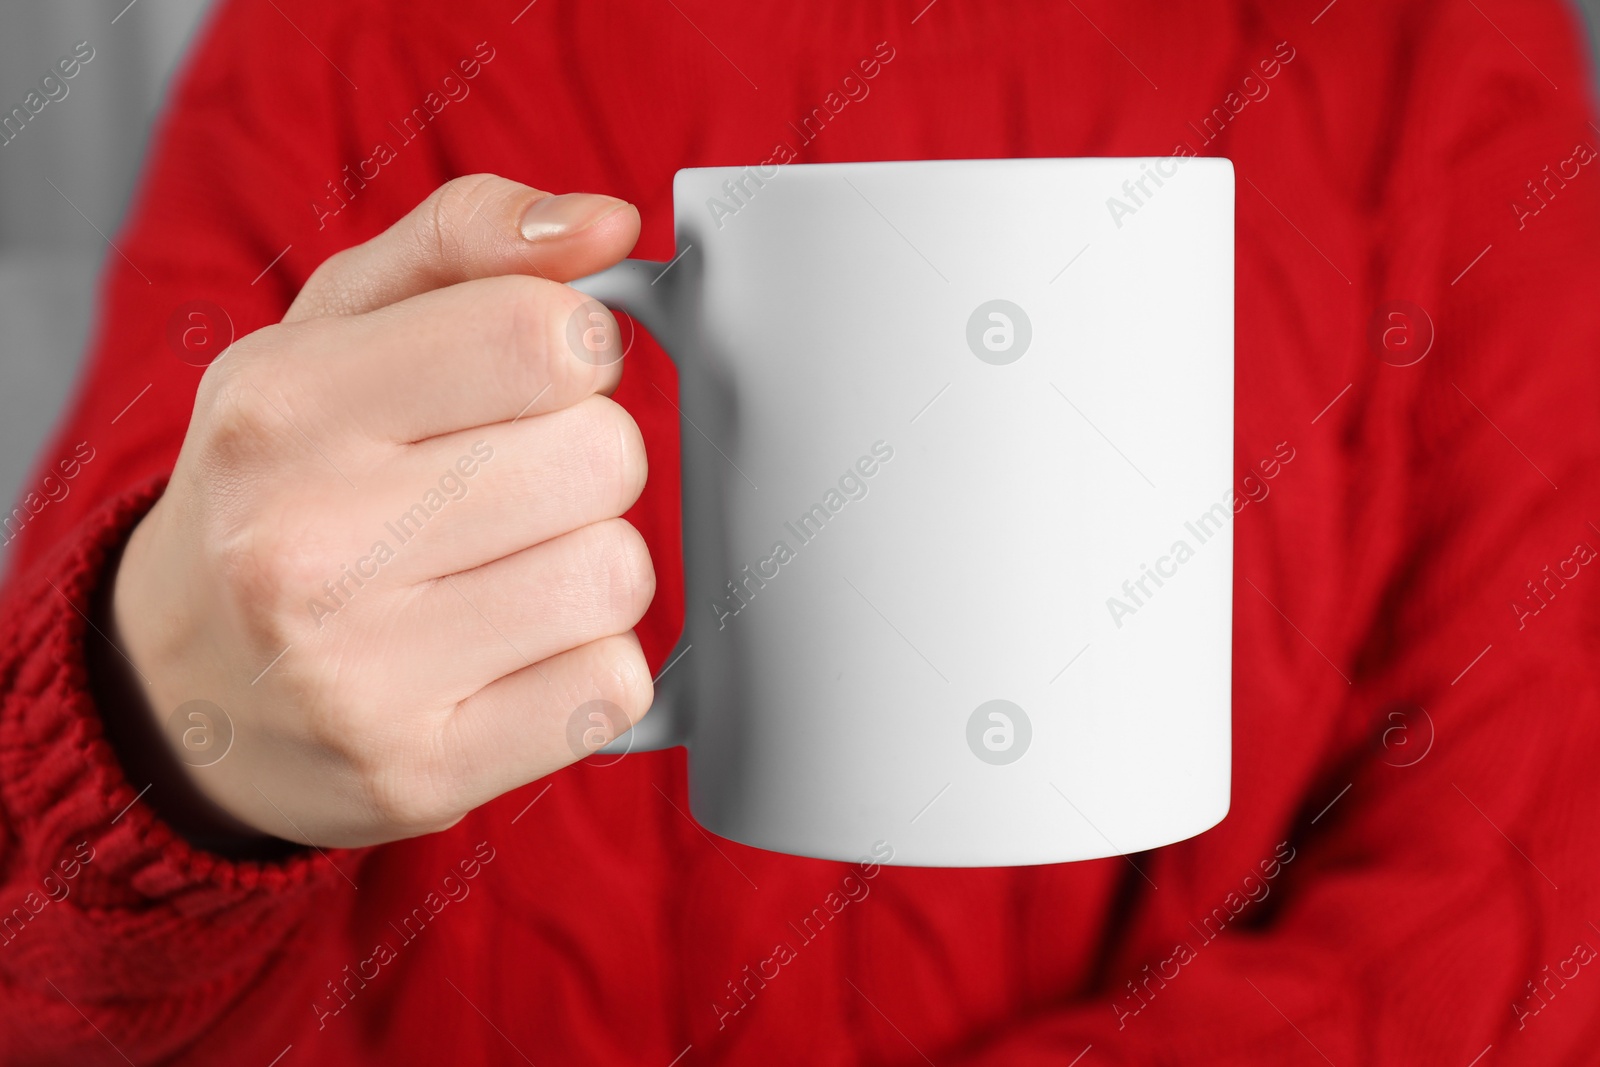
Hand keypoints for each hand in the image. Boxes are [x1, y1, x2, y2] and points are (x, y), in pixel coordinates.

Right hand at [106, 175, 655, 848]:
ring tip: (502, 571)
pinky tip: (514, 654)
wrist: (186, 687)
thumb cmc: (283, 480)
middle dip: (584, 457)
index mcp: (282, 408)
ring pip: (620, 575)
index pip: (541, 335)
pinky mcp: (422, 775)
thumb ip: (468, 241)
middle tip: (507, 484)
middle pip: (605, 457)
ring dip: (590, 564)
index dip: (577, 345)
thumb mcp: (331, 329)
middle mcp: (305, 549)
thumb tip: (608, 225)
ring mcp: (359, 680)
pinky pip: (614, 689)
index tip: (540, 371)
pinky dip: (590, 665)